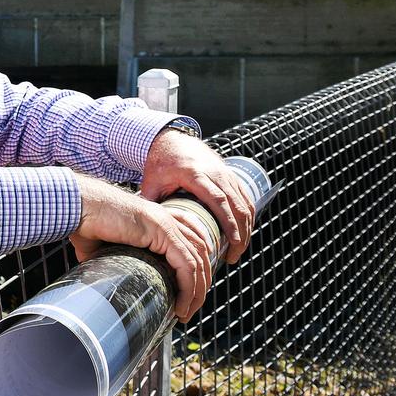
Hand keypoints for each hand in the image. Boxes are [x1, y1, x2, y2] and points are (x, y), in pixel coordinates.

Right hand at [70, 176, 213, 322]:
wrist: (79, 208)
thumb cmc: (85, 224)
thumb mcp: (105, 249)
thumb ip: (113, 262)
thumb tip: (105, 285)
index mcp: (156, 221)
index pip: (190, 246)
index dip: (192, 273)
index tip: (183, 296)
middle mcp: (167, 219)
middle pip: (200, 255)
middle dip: (199, 286)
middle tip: (187, 309)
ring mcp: (168, 224)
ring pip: (198, 263)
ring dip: (196, 293)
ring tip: (185, 313)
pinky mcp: (163, 232)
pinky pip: (187, 266)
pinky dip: (188, 289)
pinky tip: (181, 306)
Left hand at [140, 129, 255, 264]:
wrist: (170, 138)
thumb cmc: (160, 161)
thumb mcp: (152, 182)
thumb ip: (151, 205)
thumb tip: (148, 231)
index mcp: (195, 175)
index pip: (218, 201)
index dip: (229, 223)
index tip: (233, 243)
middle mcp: (215, 172)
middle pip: (237, 205)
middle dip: (241, 233)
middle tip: (234, 256)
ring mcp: (225, 172)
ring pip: (244, 202)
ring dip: (246, 227)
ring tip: (237, 249)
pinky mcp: (230, 174)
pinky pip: (244, 196)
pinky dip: (247, 215)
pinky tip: (243, 232)